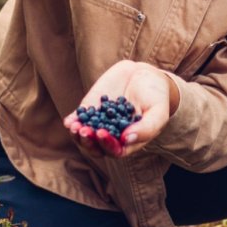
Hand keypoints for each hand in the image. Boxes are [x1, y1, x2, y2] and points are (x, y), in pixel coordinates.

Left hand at [61, 60, 178, 158]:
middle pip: (96, 146)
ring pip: (84, 135)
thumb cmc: (155, 97)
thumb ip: (146, 128)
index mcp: (128, 141)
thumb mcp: (158, 112)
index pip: (115, 150)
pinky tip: (69, 121)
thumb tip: (126, 139)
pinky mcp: (90, 109)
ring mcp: (99, 122)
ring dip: (77, 134)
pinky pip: (78, 119)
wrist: (145, 76)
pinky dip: (72, 121)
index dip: (107, 145)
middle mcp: (112, 135)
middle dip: (88, 141)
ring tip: (75, 127)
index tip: (102, 133)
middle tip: (84, 131)